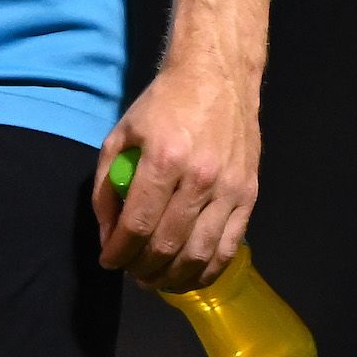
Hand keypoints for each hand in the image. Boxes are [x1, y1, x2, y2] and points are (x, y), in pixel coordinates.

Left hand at [91, 58, 259, 292]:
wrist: (217, 76)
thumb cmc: (164, 102)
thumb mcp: (122, 132)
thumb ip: (107, 184)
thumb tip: (106, 233)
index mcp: (164, 158)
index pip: (138, 224)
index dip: (119, 251)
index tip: (107, 261)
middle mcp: (200, 178)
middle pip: (168, 245)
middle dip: (142, 269)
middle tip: (130, 273)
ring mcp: (229, 189)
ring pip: (200, 254)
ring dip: (173, 278)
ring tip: (154, 281)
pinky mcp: (249, 195)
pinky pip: (229, 248)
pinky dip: (207, 271)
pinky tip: (189, 276)